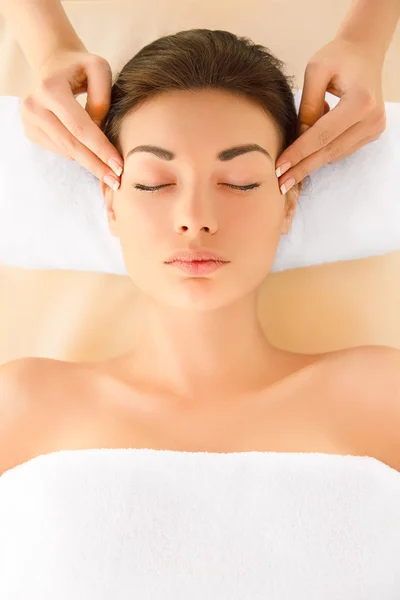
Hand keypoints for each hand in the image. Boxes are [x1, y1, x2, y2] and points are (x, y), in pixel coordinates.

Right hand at [20, 49, 122, 189]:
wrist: (54, 64)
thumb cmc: (81, 67)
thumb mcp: (99, 69)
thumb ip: (102, 99)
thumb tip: (99, 130)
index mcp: (50, 89)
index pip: (80, 127)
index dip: (101, 149)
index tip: (119, 166)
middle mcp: (33, 106)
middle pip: (71, 145)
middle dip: (96, 165)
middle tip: (117, 182)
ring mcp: (28, 120)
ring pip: (66, 151)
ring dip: (89, 162)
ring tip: (109, 170)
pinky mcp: (30, 131)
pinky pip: (60, 150)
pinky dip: (77, 154)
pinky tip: (90, 153)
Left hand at [275, 38, 386, 194]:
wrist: (365, 51)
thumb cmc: (337, 56)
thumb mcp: (315, 71)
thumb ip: (307, 106)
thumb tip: (299, 138)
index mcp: (360, 101)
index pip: (321, 135)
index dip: (298, 154)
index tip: (278, 169)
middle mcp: (372, 119)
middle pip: (329, 152)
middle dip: (302, 168)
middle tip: (279, 184)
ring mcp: (375, 128)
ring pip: (334, 154)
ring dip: (311, 157)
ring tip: (294, 152)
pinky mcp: (373, 133)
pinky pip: (341, 150)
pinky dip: (324, 148)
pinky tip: (316, 135)